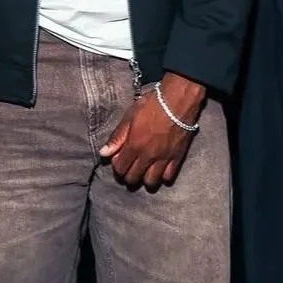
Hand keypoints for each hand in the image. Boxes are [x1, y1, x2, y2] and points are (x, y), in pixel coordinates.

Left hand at [98, 74, 204, 189]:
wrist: (178, 100)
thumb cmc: (152, 104)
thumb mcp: (130, 116)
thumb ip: (117, 137)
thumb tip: (104, 153)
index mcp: (134, 145)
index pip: (120, 169)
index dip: (117, 166)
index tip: (119, 159)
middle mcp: (148, 156)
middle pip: (134, 178)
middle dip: (129, 174)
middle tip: (130, 166)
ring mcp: (163, 159)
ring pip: (151, 182)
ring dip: (145, 178)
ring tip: (144, 170)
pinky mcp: (177, 158)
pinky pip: (168, 177)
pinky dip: (162, 176)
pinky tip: (159, 168)